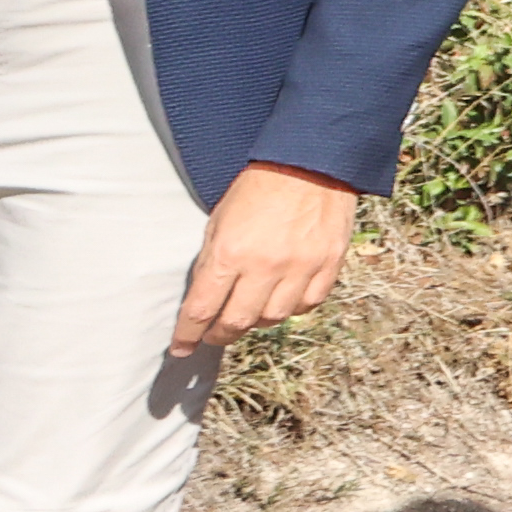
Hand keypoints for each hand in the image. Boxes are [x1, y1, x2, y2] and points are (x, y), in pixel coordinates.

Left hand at [174, 161, 365, 351]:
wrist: (310, 163)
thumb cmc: (258, 188)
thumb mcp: (220, 220)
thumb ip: (213, 261)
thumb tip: (206, 297)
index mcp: (230, 252)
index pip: (201, 308)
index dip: (187, 335)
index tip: (182, 348)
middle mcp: (265, 266)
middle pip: (237, 321)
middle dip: (220, 334)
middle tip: (214, 335)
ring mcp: (300, 267)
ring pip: (274, 317)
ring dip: (256, 322)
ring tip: (250, 313)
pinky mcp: (329, 264)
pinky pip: (309, 304)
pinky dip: (292, 308)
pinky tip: (284, 299)